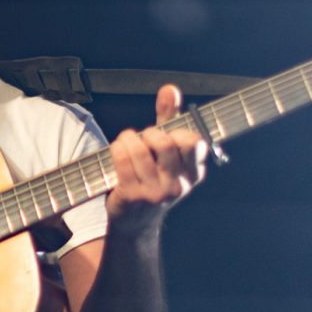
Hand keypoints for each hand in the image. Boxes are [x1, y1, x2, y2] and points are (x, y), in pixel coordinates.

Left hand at [105, 85, 207, 235]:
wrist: (135, 222)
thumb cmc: (152, 179)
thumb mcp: (167, 153)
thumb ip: (170, 119)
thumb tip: (170, 88)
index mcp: (194, 174)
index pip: (194, 142)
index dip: (177, 132)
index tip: (167, 134)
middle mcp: (178, 185)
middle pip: (165, 142)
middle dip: (150, 133)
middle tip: (144, 139)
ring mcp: (156, 192)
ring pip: (141, 148)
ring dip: (129, 138)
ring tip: (127, 142)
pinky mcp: (133, 195)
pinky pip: (123, 158)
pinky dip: (118, 147)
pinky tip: (118, 149)